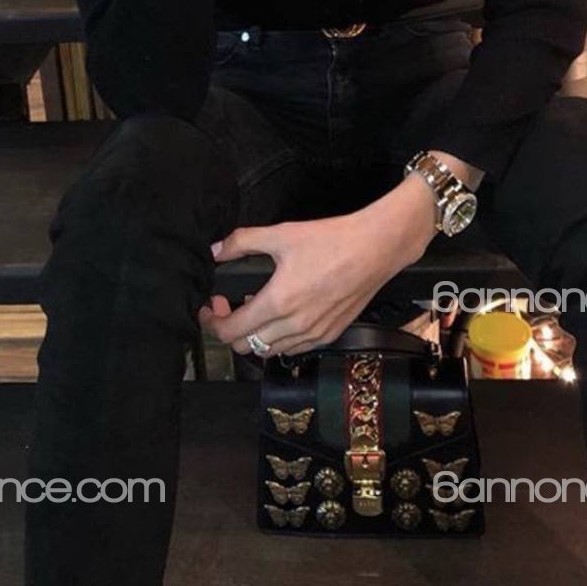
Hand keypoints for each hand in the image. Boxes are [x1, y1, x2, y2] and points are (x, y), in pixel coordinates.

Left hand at [198, 202, 426, 357]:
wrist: (375, 248)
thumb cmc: (331, 240)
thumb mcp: (281, 233)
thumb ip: (242, 242)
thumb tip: (215, 251)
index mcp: (278, 302)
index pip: (231, 330)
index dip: (212, 321)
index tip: (210, 306)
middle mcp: (294, 325)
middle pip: (245, 346)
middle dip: (229, 329)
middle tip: (229, 305)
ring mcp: (314, 334)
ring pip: (269, 352)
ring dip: (254, 336)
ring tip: (255, 310)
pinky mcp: (330, 335)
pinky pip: (293, 349)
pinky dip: (279, 340)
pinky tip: (281, 316)